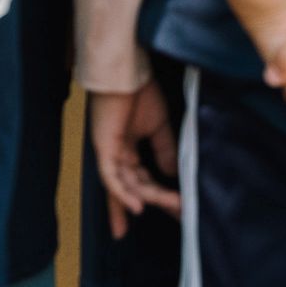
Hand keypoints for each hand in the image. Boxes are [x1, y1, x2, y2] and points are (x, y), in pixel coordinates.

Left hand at [89, 81, 180, 237]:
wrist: (127, 71)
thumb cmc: (139, 92)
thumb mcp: (159, 126)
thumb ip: (164, 150)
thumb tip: (173, 173)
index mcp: (127, 149)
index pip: (139, 181)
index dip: (155, 199)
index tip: (177, 213)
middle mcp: (117, 154)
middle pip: (136, 187)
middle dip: (159, 202)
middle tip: (182, 215)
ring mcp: (109, 152)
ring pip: (128, 185)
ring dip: (152, 197)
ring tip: (176, 206)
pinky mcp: (104, 148)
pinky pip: (111, 177)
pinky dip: (123, 193)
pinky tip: (139, 207)